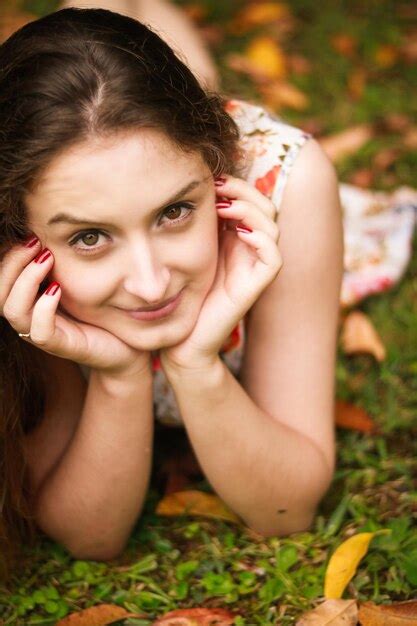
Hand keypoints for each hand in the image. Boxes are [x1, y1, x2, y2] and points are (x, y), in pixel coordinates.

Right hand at [0, 238, 150, 376]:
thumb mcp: (79, 279)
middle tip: (34, 242)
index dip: (7, 256)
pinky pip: (40, 332)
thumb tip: (49, 227)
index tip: (29, 233)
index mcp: (31, 300)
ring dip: (25, 280)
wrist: (127, 347)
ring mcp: (44, 334)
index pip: (2, 278)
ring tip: (46, 259)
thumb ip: (61, 259)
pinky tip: (57, 288)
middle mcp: (31, 317)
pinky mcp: (63, 347)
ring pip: (12, 310)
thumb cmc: (101, 311)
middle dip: (11, 263)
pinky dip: (44, 308)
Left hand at [159, 175, 281, 371]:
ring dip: (251, 209)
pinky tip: (238, 231)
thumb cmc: (179, 295)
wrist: (181, 338)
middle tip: (218, 186)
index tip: (209, 178)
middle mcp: (248, 250)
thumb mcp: (183, 249)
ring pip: (271, 225)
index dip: (235, 184)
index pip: (248, 200)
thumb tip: (188, 187)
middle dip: (243, 190)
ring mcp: (254, 267)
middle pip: (264, 206)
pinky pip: (273, 256)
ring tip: (224, 206)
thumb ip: (193, 222)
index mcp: (233, 239)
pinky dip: (261, 238)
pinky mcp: (256, 286)